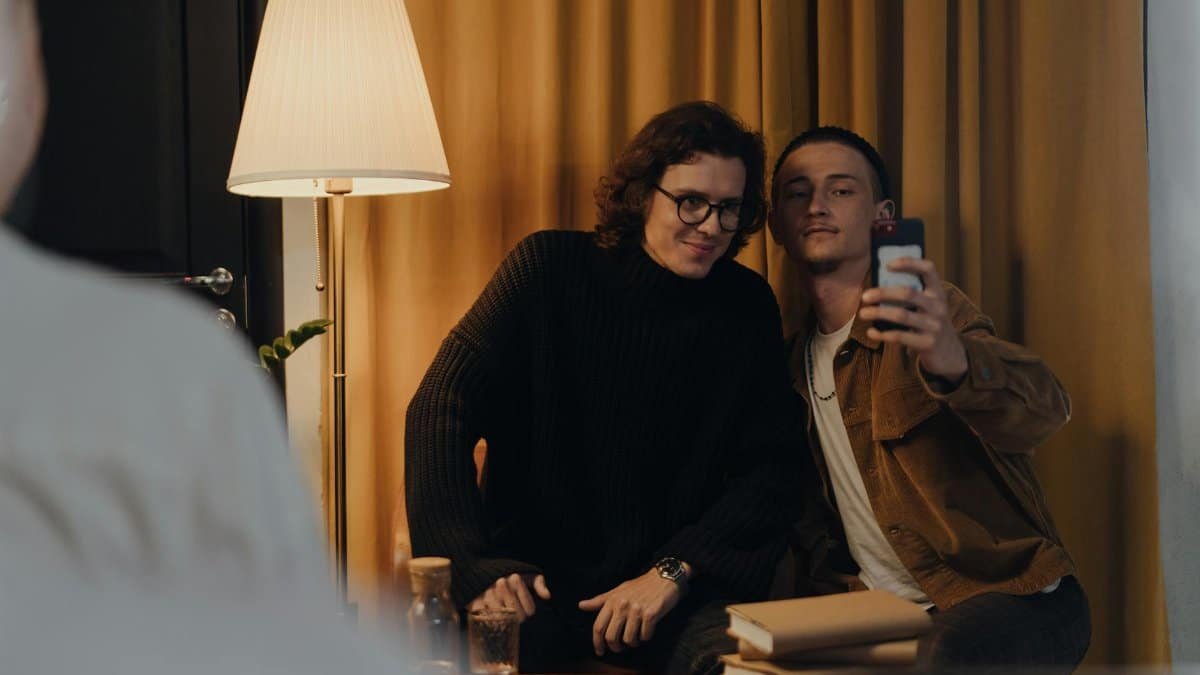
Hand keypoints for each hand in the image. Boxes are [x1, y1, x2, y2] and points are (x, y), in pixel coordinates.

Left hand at [468, 573, 550, 621]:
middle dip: (508, 595)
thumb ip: (538, 583)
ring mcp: (498, 619)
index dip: (523, 593)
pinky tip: (483, 593)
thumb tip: (547, 595)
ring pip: (499, 617)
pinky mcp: (482, 618)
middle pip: (514, 614)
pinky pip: (484, 617)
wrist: (484, 575)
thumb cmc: (509, 575)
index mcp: (525, 610)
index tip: (515, 576)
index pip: (530, 609)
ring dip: (494, 599)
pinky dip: (483, 604)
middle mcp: (512, 618)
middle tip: (501, 580)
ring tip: (491, 586)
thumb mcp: (527, 575)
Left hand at [577, 569, 682, 655]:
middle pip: (611, 637)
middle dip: (615, 647)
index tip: (600, 651)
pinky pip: (645, 636)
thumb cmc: (640, 585)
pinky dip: (646, 637)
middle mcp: (622, 605)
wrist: (663, 578)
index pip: (598, 626)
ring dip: (633, 643)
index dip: (597, 642)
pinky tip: (646, 631)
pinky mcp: (651, 614)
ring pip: (629, 639)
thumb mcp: (617, 590)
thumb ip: (600, 600)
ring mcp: (637, 610)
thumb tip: (580, 605)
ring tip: (636, 638)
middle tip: (620, 648)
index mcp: (612, 600)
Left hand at [859, 258, 967, 383]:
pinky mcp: (928, 343)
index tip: (887, 265)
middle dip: (883, 293)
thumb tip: (878, 282)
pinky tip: (871, 332)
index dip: (909, 263)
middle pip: (908, 293)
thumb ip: (913, 294)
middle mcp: (938, 306)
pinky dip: (882, 334)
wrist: (950, 353)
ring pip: (901, 315)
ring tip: (862, 313)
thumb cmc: (930, 323)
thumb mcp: (929, 306)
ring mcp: (934, 325)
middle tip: (864, 296)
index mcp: (937, 292)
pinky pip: (900, 337)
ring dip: (879, 313)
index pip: (928, 269)